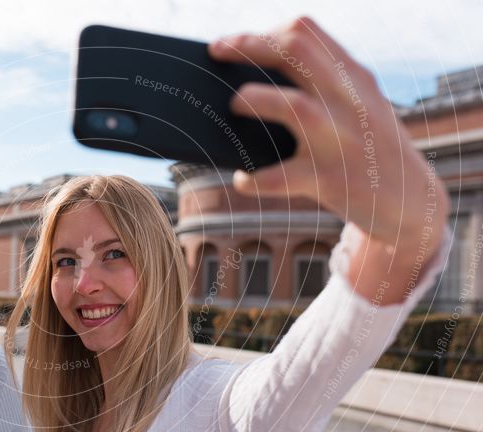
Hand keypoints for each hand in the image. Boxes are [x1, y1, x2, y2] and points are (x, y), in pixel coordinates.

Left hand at [208, 16, 448, 301]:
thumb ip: (322, 85)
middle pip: (297, 53)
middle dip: (249, 47)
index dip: (260, 33)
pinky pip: (283, 178)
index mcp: (353, 78)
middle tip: (217, 56)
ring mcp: (341, 141)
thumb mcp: (359, 104)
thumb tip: (250, 80)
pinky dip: (255, 179)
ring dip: (256, 100)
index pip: (305, 33)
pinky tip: (241, 179)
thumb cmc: (368, 148)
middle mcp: (349, 102)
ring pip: (295, 107)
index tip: (229, 44)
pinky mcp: (331, 181)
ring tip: (233, 107)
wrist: (412, 200)